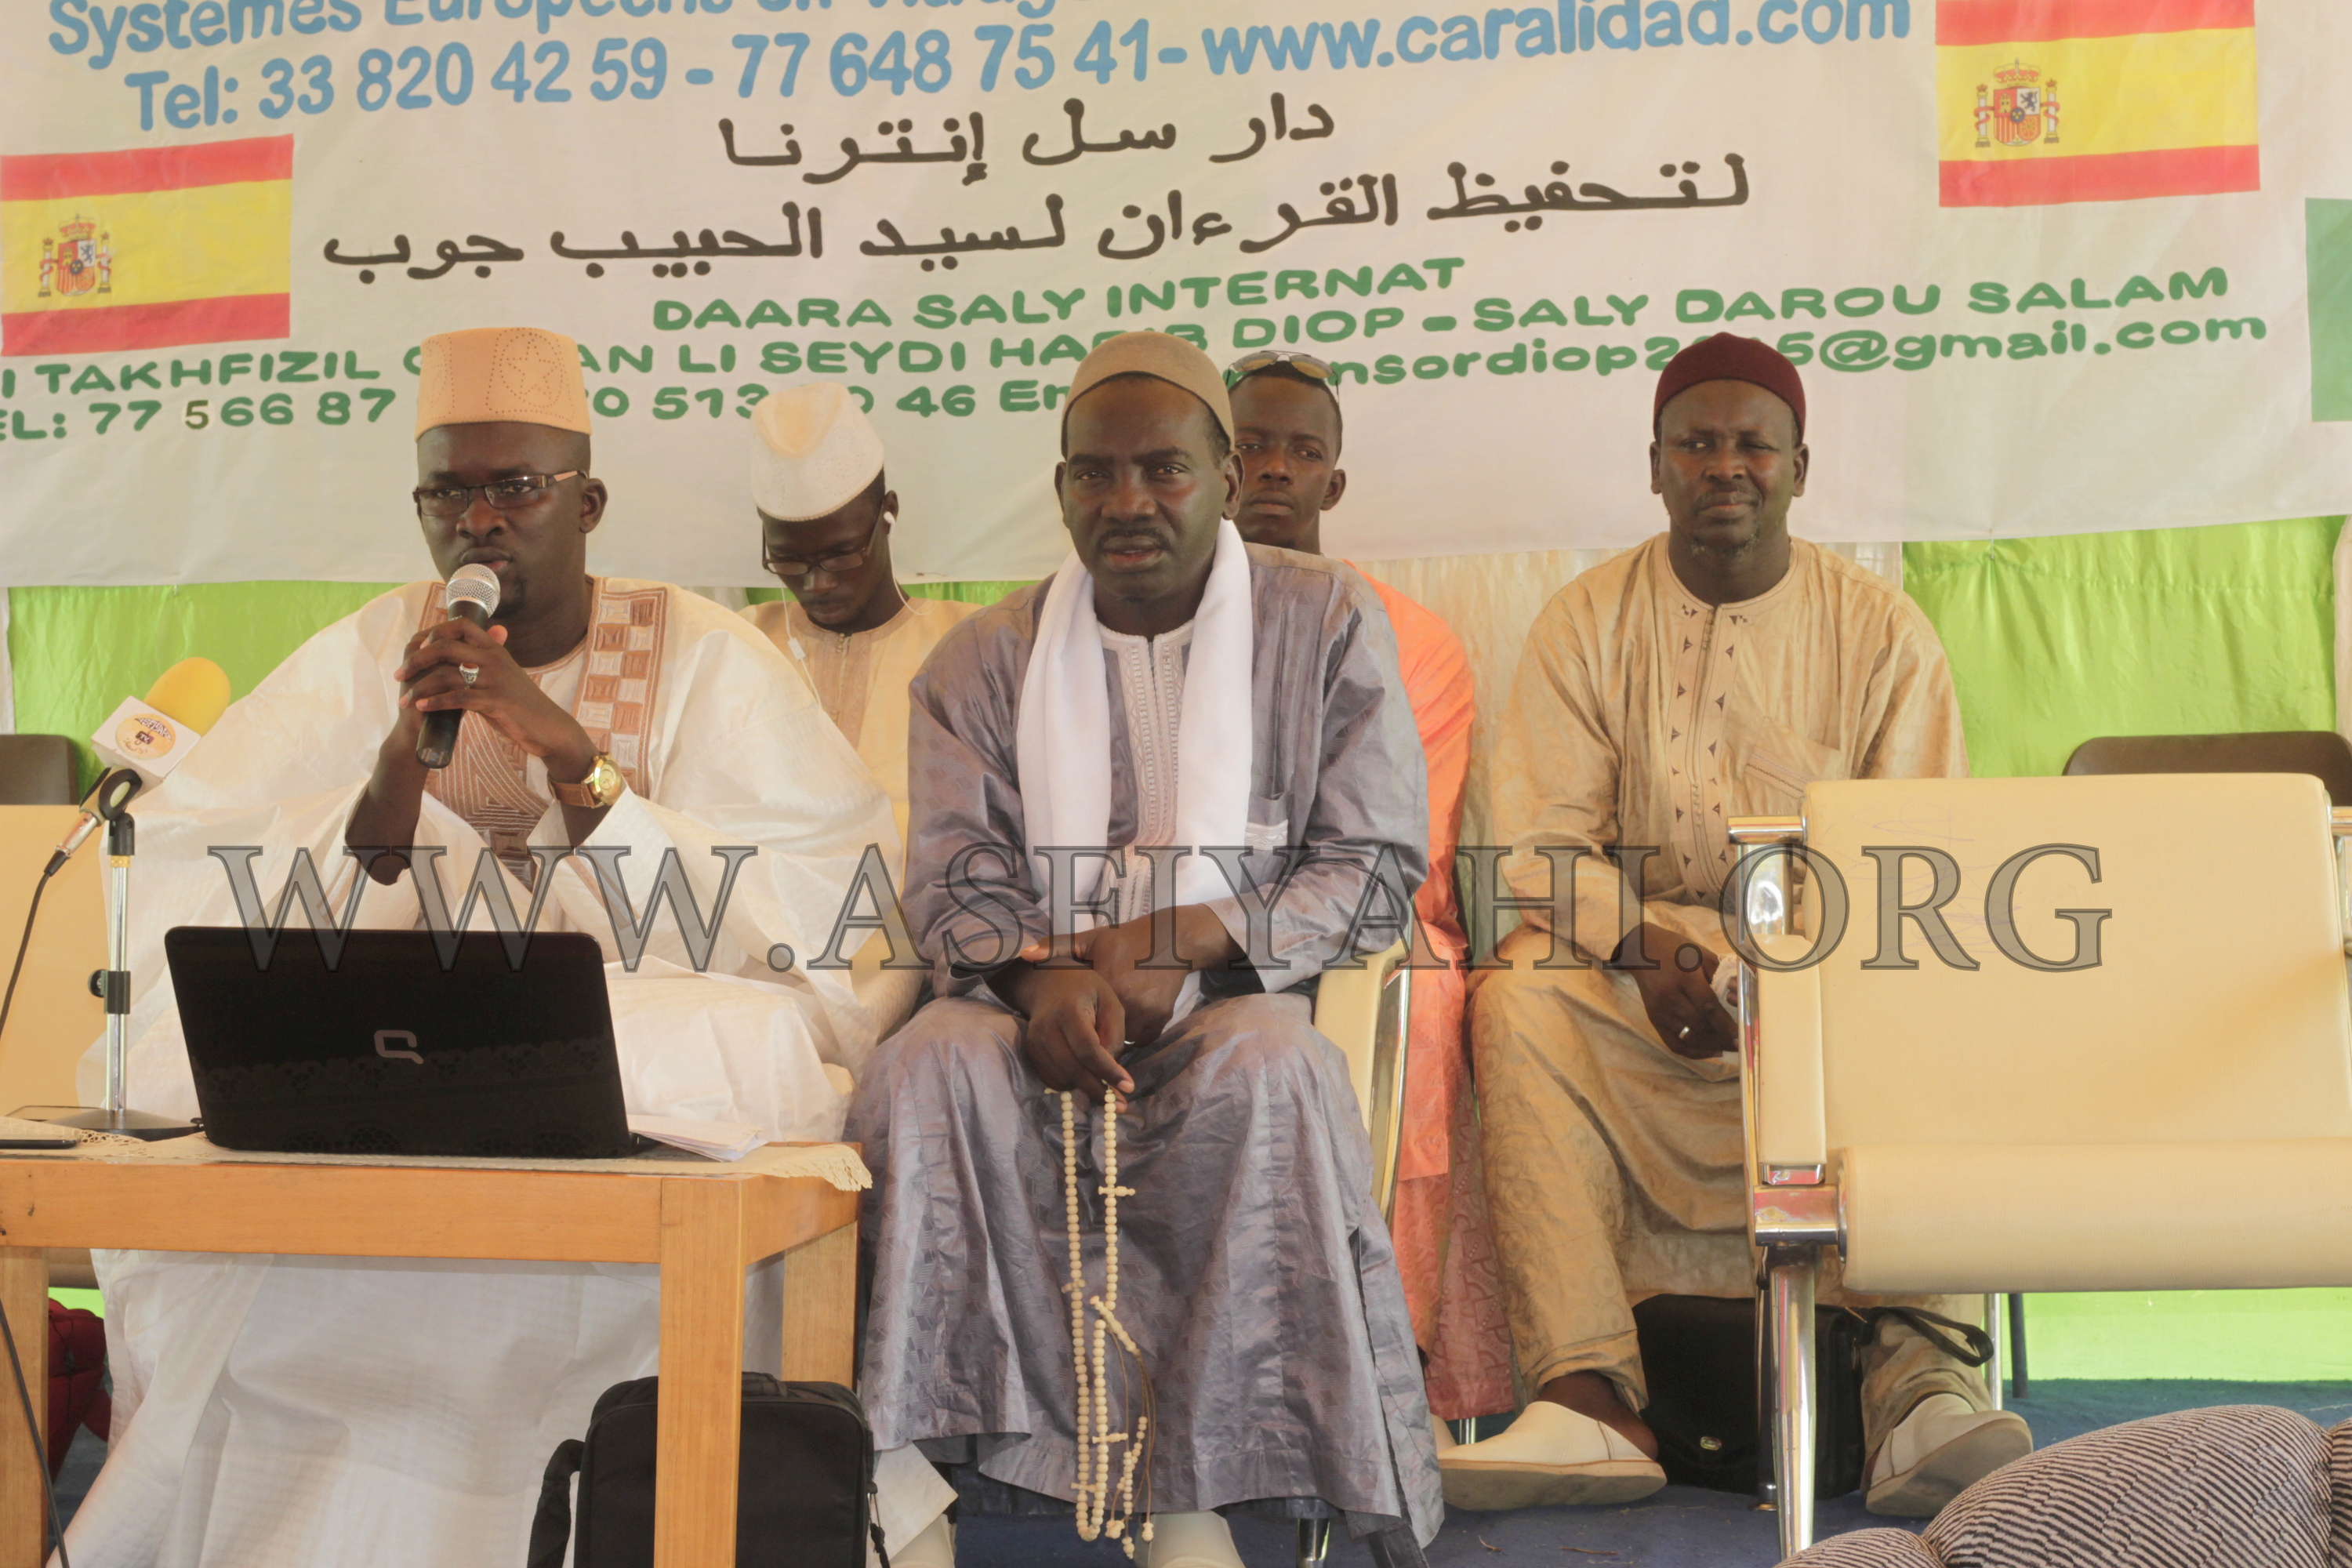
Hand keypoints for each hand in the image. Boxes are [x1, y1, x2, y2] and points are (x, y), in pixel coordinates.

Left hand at [396, 617, 595, 778]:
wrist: (549, 727)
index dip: (435, 632)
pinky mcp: (496, 701)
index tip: (419, 647)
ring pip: (447, 675)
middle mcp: (494, 659)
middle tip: (400, 675)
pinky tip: (423, 707)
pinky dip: (436, 702)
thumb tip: (457, 654)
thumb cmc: (522, 704)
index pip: (461, 625)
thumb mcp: (504, 676)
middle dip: (417, 660)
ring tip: (405, 701)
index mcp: (495, 649)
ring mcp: (495, 679)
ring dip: (420, 688)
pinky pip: (458, 698)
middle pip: (446, 647)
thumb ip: (483, 663)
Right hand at [1001, 964, 1133, 1102]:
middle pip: (1073, 1069)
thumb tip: (1110, 1068)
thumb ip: (1113, 1033)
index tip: (1129, 1087)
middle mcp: (1047, 1028)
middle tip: (1121, 1105)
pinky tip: (1084, 1075)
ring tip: (1103, 1083)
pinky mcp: (1031, 1052)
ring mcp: (1035, 1042)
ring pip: (1062, 1079)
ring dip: (1085, 1087)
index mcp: (1069, 1011)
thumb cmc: (1086, 991)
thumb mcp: (1110, 1002)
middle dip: (1099, 1091)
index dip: (1108, 1072)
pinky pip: (1051, 1080)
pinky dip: (1070, 1084)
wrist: (1048, 983)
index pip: (1088, 1049)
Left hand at [1017, 905, 1237, 1050]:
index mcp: (1106, 982)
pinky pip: (1142, 1039)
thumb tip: (1024, 953)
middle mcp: (1128, 1001)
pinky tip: (1128, 1021)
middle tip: (1088, 1032)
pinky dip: (1135, 1035)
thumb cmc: (1125, 939)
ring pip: (1123, 1040)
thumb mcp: (1090, 939)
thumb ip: (1056, 946)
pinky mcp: (1162, 1017)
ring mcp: (1147, 1011)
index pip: (1084, 1020)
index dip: (1077, 1027)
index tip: (1071, 1028)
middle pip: (1103, 1035)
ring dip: (1115, 1038)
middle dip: (1095, 1038)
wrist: (1170, 939)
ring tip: (1107, 1026)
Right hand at [1619, 923, 1735, 1058]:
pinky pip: (1673, 1043)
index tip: (1741, 1036)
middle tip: (1740, 1043)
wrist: (1641, 951)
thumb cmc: (1676, 950)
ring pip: (1688, 1038)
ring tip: (1728, 1048)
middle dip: (1722, 1038)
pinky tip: (1709, 1051)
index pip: (1708, 1007)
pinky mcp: (1654, 1019)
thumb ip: (1721, 974)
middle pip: (1699, 1026)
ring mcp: (1660, 1011)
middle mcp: (1670, 997)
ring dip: (1710, 1046)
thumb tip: (1741, 994)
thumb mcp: (1701, 955)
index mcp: (1684, 977)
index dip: (1726, 1025)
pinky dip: (1693, 1052)